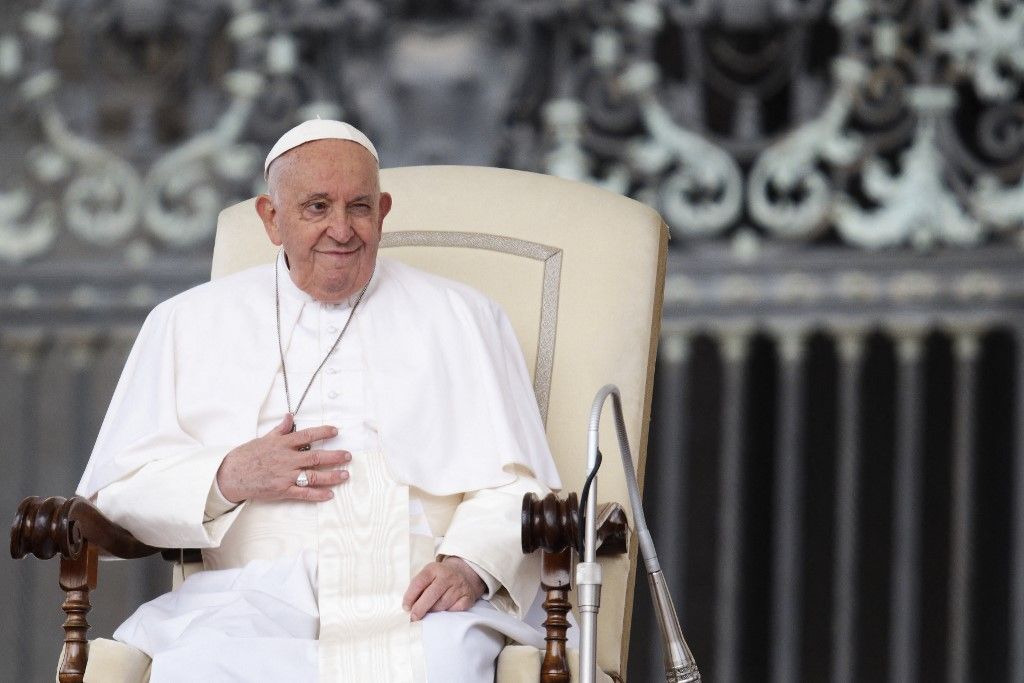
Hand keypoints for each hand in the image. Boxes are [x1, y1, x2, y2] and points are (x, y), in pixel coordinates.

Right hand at [216, 413, 349, 502]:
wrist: (230, 475)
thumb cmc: (246, 456)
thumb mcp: (264, 438)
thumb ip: (280, 430)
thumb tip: (290, 417)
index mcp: (282, 444)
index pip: (307, 435)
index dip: (323, 432)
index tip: (335, 431)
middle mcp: (287, 459)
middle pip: (316, 457)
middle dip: (335, 456)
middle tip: (348, 456)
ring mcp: (285, 476)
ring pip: (314, 475)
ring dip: (332, 475)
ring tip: (345, 475)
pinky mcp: (282, 490)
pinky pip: (304, 493)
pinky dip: (318, 494)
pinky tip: (329, 494)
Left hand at [402, 557, 485, 620]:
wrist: (465, 572)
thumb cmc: (441, 577)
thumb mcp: (429, 574)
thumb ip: (418, 587)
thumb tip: (408, 607)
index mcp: (434, 569)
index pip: (419, 582)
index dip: (410, 596)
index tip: (406, 607)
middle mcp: (447, 576)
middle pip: (431, 594)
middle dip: (420, 608)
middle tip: (414, 617)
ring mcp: (459, 587)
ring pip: (442, 605)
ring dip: (433, 612)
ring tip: (430, 612)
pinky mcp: (468, 597)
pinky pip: (455, 610)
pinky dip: (448, 613)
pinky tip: (445, 611)